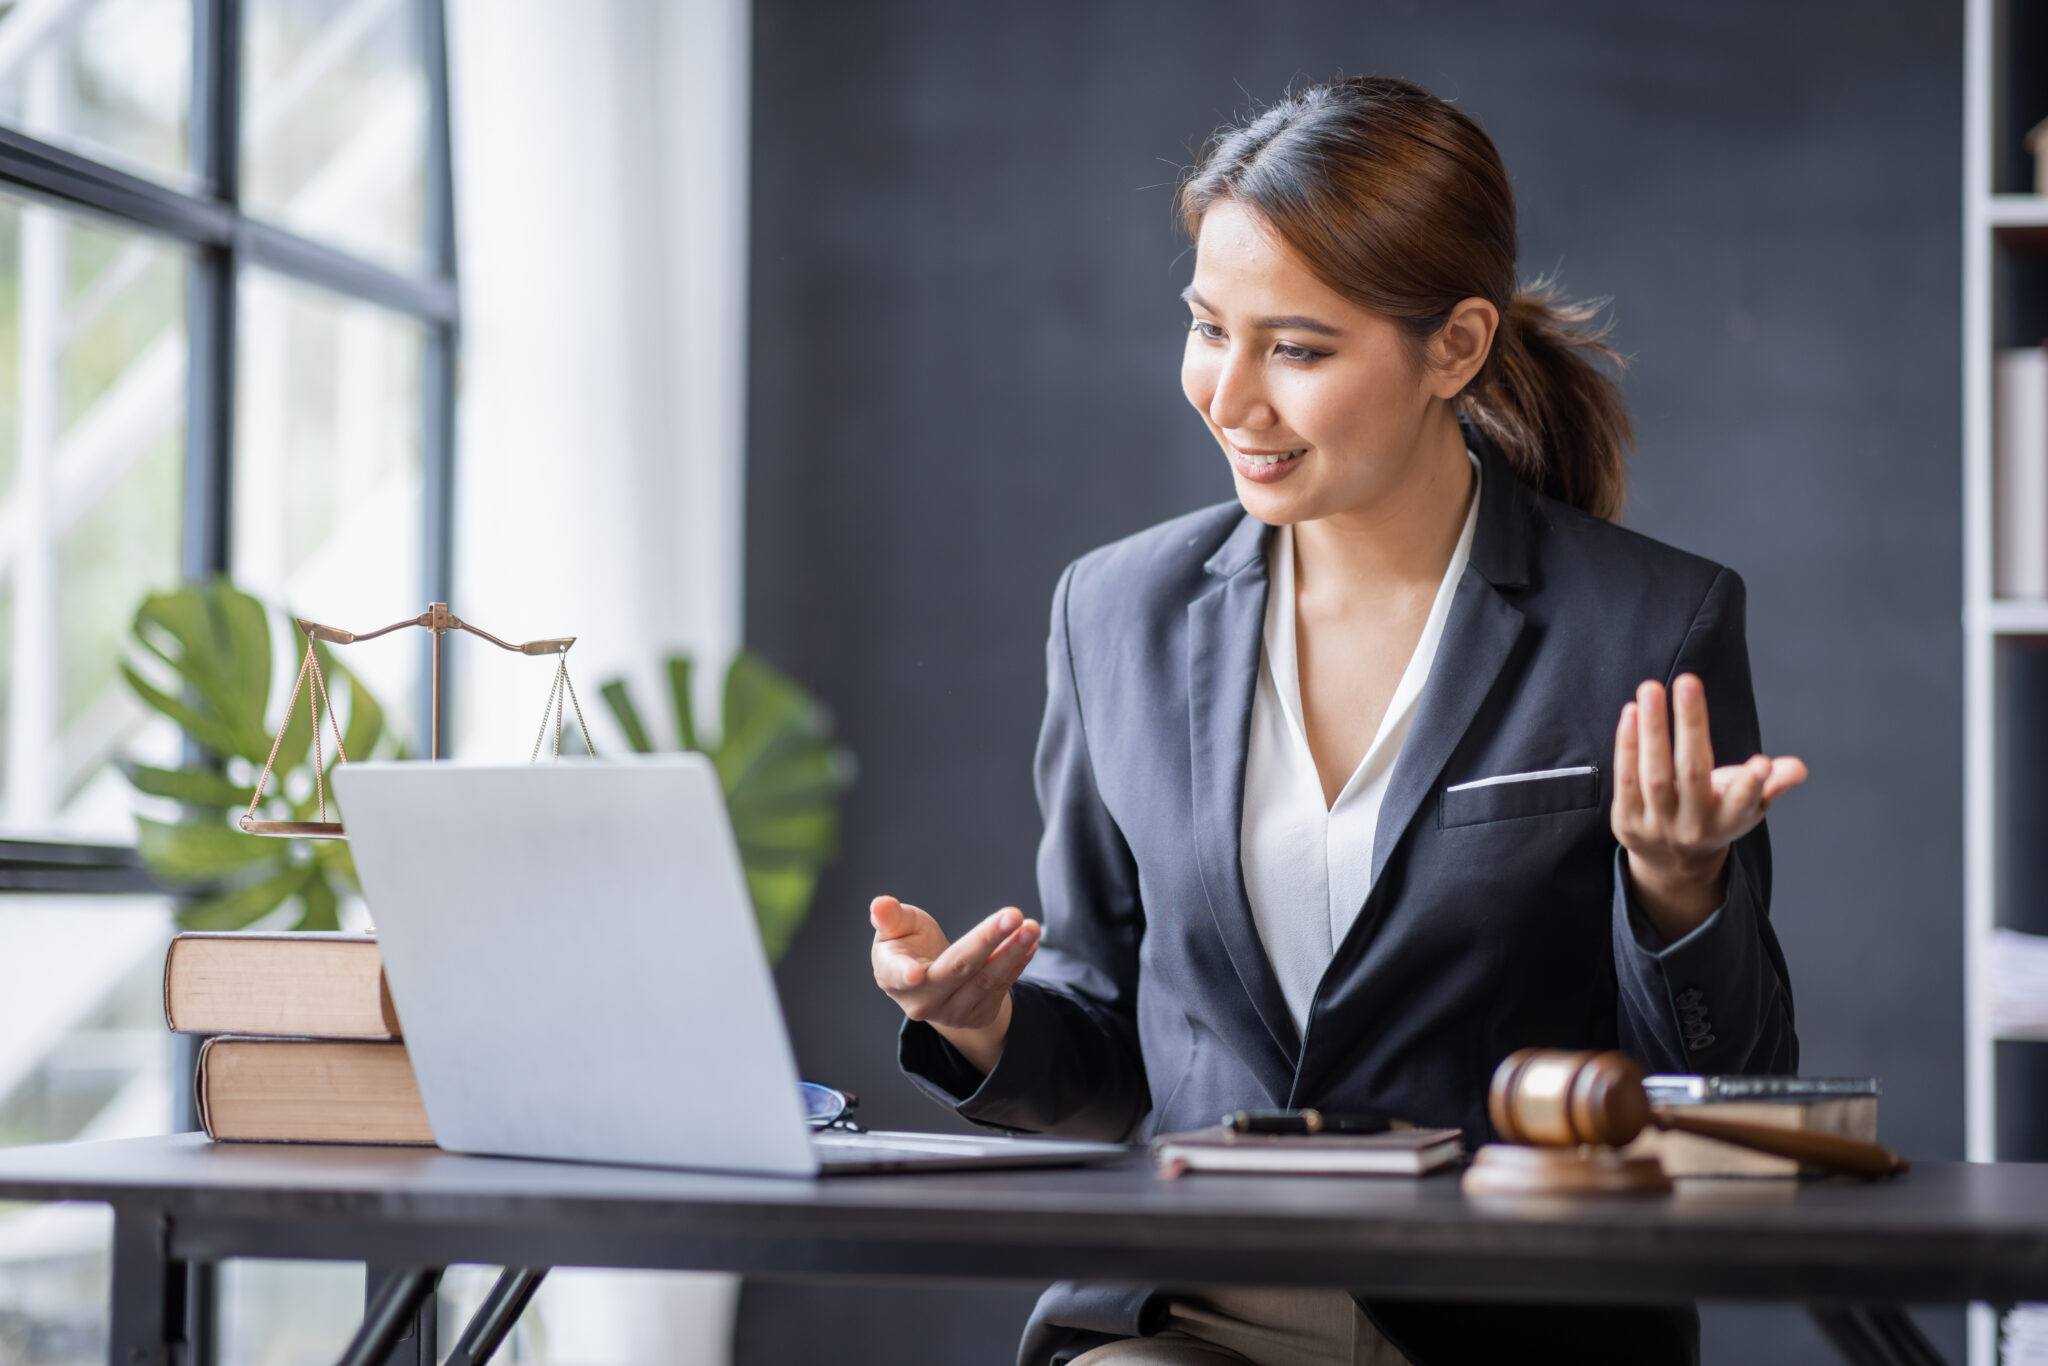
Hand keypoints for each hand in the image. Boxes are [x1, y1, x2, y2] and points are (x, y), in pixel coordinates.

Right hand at [870, 895, 1039, 1075]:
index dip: (905, 974)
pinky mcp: (979, 1014)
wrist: (931, 982)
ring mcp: (953, 1012)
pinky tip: (1030, 942)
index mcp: (893, 977)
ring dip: (1012, 952)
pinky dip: (1018, 963)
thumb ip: (889, 918)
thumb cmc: (908, 945)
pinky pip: (1002, 987)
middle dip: (987, 940)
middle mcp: (924, 1001)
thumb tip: (878, 905)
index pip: (899, 975)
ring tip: (1031, 927)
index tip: (914, 974)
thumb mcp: (896, 928)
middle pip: (958, 968)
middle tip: (1013, 914)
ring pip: (986, 980)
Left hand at [1612, 674, 1806, 941]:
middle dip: (1691, 726)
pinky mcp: (1627, 821)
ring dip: (1652, 729)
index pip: (1743, 801)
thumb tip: (1797, 768)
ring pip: (1654, 775)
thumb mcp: (1750, 806)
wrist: (1673, 862)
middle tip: (1688, 681)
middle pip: (1692, 773)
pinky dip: (1627, 745)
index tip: (1762, 763)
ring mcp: (1658, 824)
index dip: (1752, 784)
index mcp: (1730, 820)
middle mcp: (1694, 824)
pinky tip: (1631, 712)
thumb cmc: (1716, 817)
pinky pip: (1626, 779)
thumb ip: (1772, 785)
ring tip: (1651, 689)